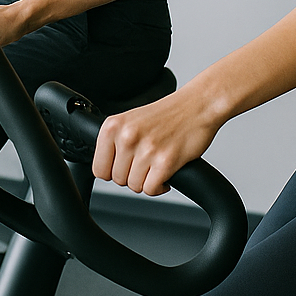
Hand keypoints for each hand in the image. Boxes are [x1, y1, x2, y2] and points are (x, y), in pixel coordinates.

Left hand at [93, 89, 219, 196]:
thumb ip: (115, 142)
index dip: (112, 171)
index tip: (124, 167)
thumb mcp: (130, 121)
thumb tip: (105, 169)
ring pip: (134, 186)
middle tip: (146, 164)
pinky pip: (151, 189)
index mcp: (113, 126)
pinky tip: (165, 175)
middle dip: (132, 176)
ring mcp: (146, 149)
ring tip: (156, 166)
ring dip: (146, 181)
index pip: (98, 168)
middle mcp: (127, 137)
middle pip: (117, 180)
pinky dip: (159, 187)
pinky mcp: (165, 161)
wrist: (197, 105)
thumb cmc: (167, 115)